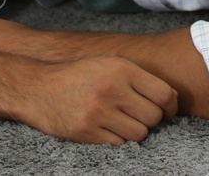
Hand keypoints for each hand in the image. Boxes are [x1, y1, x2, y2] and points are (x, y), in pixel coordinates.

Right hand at [17, 55, 177, 143]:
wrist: (38, 88)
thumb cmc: (78, 76)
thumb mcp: (108, 65)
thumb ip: (138, 78)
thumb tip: (171, 98)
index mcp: (121, 69)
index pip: (163, 93)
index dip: (171, 106)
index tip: (168, 112)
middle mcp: (112, 89)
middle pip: (153, 117)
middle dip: (151, 120)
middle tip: (141, 118)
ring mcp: (99, 112)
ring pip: (139, 133)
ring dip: (135, 132)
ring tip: (123, 123)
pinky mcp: (86, 131)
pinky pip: (118, 144)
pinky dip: (117, 139)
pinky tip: (107, 129)